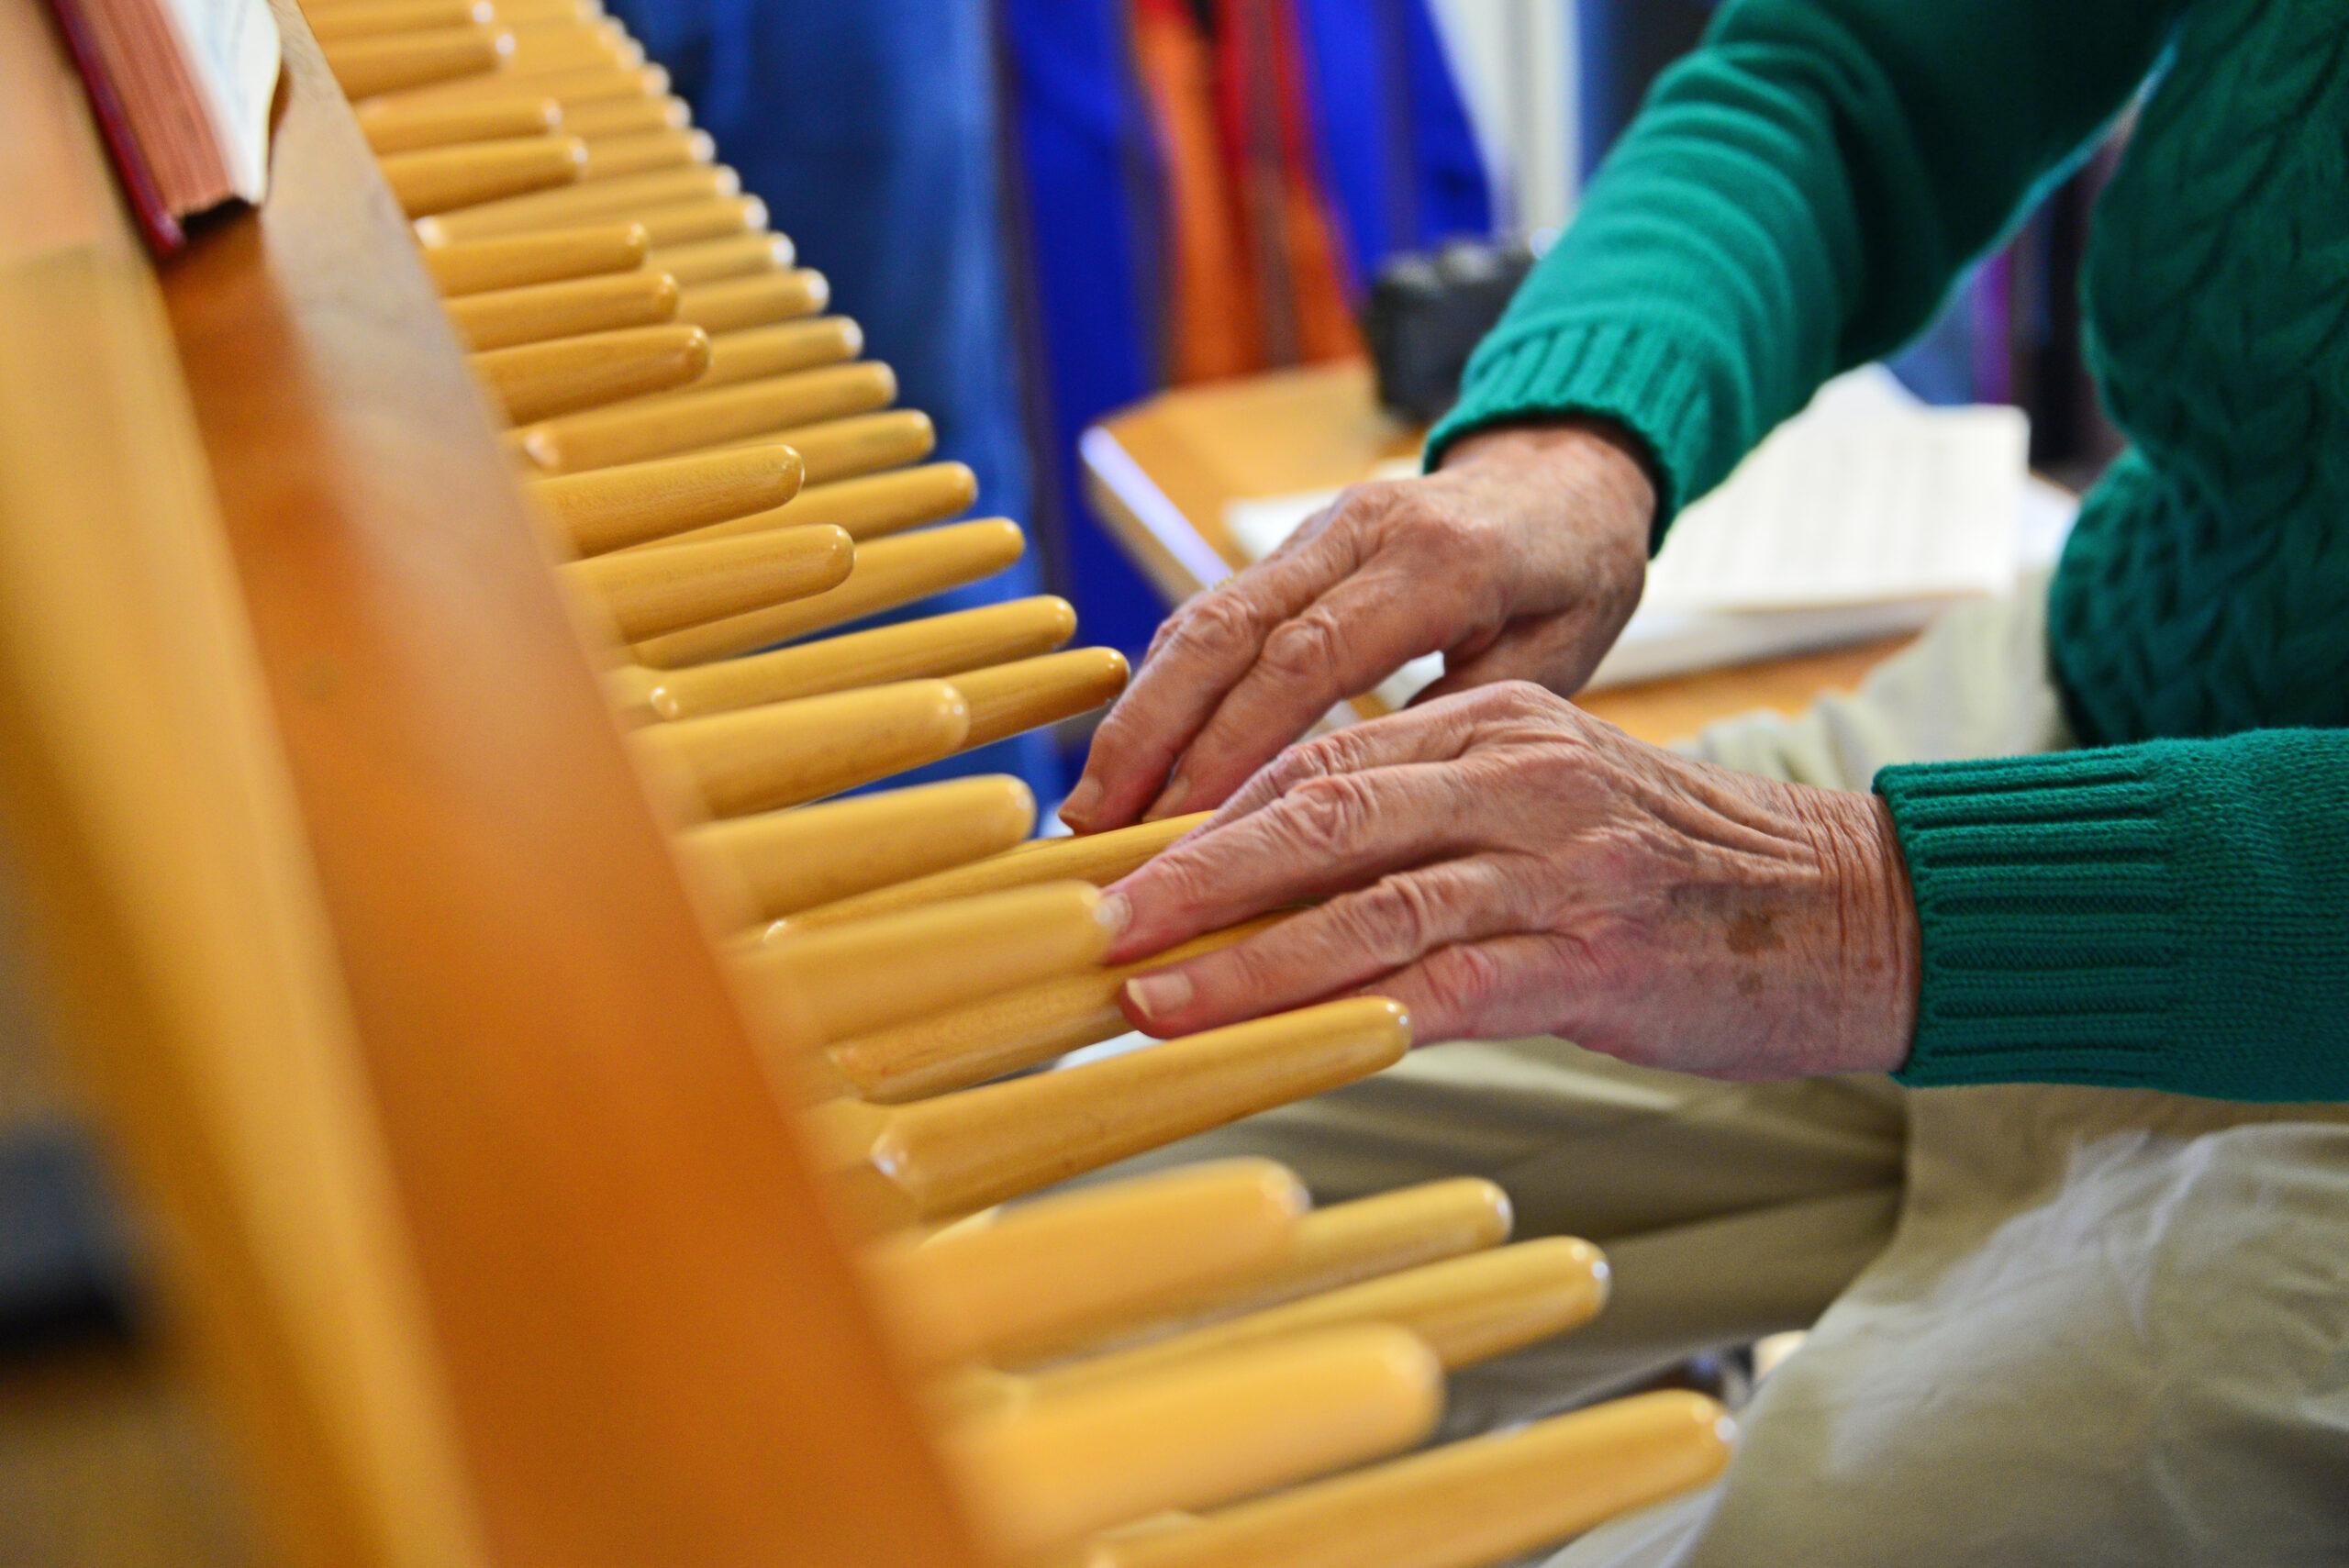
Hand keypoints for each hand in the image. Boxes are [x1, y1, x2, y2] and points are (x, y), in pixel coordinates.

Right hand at [1061, 419, 1656, 832]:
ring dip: (1141, 713)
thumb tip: (1359, 803)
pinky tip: (1132, 755)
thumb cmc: (1577, 574)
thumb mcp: (1560, 656)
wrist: (1566, 466)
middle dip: (1151, 732)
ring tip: (1093, 804)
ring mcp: (1318, 529)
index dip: (1232, 742)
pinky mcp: (1294, 543)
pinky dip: (1166, 686)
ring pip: (1203, 617)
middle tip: (1096, 823)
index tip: (1182, 827)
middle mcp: (1361, 530)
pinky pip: (1215, 612)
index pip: (1307, 658)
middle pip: (1226, 630)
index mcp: (1440, 563)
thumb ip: (1463, 717)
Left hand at [1098, 682, 1920, 1080]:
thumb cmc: (1675, 872)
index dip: (1207, 820)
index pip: (1318, 758)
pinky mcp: (1595, 955)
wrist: (1850, 911)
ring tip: (1154, 999)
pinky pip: (1447, 986)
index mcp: (1497, 723)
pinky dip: (1351, 1016)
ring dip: (1246, 958)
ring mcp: (1562, 863)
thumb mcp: (1547, 800)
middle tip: (1097, 924)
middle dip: (1195, 875)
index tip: (1120, 869)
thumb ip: (1426, 815)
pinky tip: (1279, 1047)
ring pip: (1370, 900)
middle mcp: (1521, 772)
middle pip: (1323, 812)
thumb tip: (1274, 868)